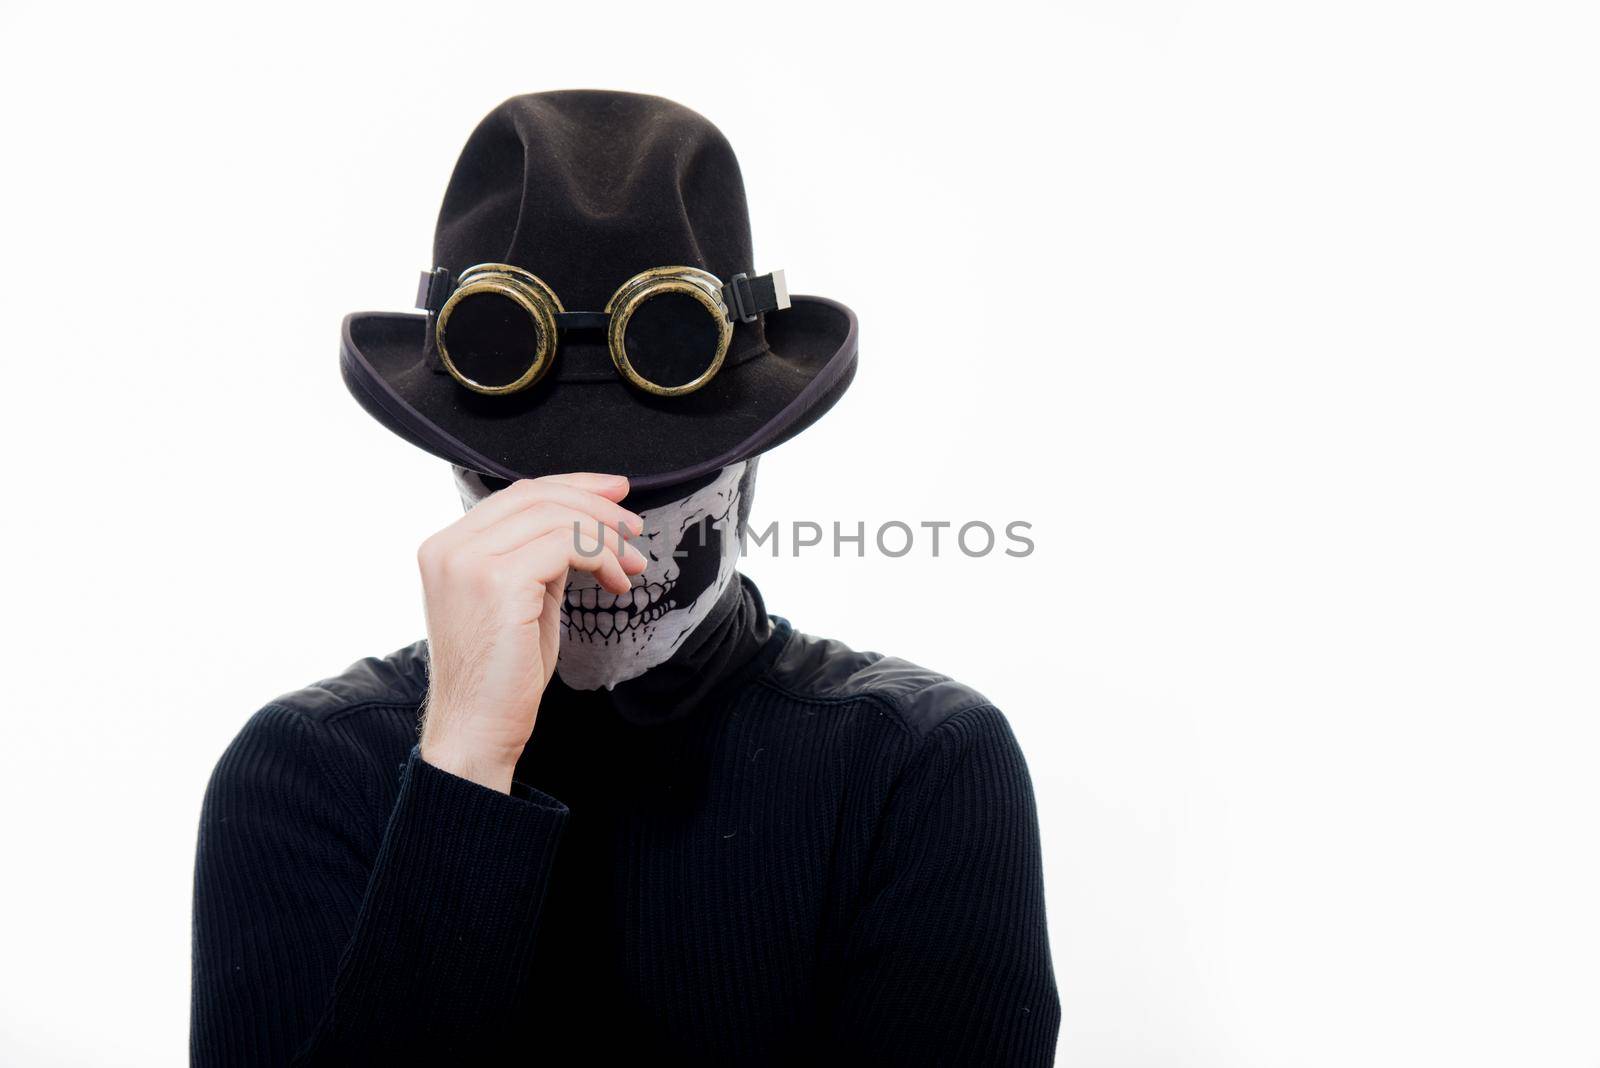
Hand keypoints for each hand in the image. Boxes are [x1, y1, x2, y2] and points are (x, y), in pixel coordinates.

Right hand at [416, 472, 646, 792]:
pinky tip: (616, 583)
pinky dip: (601, 557)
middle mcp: (449, 547)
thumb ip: (538, 556)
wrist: (477, 730)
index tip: (615, 494)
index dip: (572, 486)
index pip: (517, 494)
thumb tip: (584, 523)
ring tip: (632, 564)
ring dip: (606, 537)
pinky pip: (566, 545)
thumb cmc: (502, 675)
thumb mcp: (520, 599)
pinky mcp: (497, 582)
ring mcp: (468, 562)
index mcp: (447, 547)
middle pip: (536, 496)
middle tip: (634, 528)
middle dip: (595, 505)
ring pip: (555, 517)